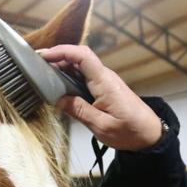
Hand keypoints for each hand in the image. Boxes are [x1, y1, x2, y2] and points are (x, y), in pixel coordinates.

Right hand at [38, 44, 165, 150]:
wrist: (150, 135)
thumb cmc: (130, 131)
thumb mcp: (101, 126)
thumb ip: (78, 111)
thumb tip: (57, 99)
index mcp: (105, 83)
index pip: (82, 55)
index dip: (61, 51)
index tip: (43, 56)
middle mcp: (105, 77)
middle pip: (78, 58)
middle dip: (57, 59)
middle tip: (37, 68)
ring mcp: (105, 82)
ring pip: (80, 68)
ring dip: (63, 69)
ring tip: (44, 77)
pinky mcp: (105, 88)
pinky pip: (85, 77)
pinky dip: (70, 78)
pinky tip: (60, 87)